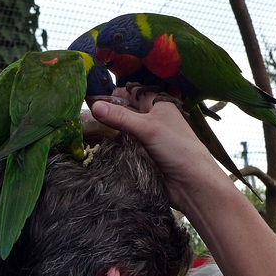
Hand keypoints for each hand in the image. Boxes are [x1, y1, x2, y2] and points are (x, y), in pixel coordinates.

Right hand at [90, 87, 225, 211]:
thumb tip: (94, 105)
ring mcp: (146, 139)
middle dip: (108, 112)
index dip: (115, 93)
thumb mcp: (147, 127)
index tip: (94, 97)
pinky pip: (123, 147)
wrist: (191, 184)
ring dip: (108, 129)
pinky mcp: (142, 156)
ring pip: (122, 129)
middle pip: (125, 110)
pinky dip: (113, 146)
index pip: (133, 92)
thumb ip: (120, 116)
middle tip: (84, 114)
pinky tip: (98, 146)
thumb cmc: (177, 148)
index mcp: (158, 105)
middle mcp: (152, 119)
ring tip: (86, 129)